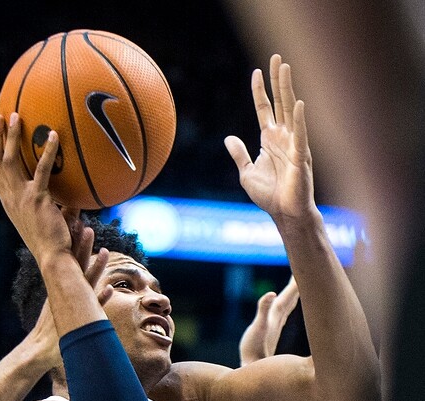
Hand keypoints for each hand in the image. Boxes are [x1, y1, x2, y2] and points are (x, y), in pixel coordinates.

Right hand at [0, 113, 73, 262]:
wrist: (53, 259)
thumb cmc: (52, 244)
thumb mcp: (45, 221)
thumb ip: (50, 204)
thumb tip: (68, 195)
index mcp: (10, 204)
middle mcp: (11, 199)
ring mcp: (22, 199)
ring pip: (11, 161)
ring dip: (11, 136)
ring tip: (15, 115)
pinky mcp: (37, 200)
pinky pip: (42, 170)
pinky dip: (48, 152)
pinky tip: (54, 135)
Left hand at [225, 55, 316, 224]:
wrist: (285, 214)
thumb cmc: (269, 196)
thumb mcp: (246, 173)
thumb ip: (239, 154)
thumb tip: (228, 138)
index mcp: (270, 139)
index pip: (264, 108)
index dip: (259, 90)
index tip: (256, 71)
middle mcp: (283, 137)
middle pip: (280, 102)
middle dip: (277, 80)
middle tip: (276, 57)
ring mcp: (294, 144)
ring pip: (291, 111)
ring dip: (288, 89)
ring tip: (286, 68)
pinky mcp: (301, 156)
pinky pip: (301, 135)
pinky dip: (300, 120)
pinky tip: (299, 103)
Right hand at [239, 275, 298, 364]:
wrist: (253, 372)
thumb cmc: (253, 352)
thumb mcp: (257, 328)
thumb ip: (263, 310)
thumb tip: (271, 294)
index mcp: (277, 314)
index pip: (291, 293)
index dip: (297, 280)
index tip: (305, 265)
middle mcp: (278, 318)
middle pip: (292, 296)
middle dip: (297, 282)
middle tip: (304, 267)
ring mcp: (275, 325)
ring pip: (288, 304)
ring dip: (293, 293)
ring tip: (297, 282)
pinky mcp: (270, 332)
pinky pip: (281, 312)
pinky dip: (284, 304)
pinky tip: (284, 306)